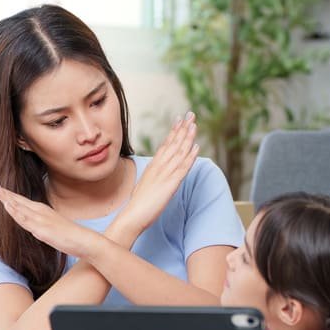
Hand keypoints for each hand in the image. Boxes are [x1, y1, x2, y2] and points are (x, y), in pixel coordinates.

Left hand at [0, 176, 97, 258]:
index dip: (1, 191)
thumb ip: (37, 223)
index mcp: (38, 210)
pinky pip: (25, 219)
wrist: (84, 241)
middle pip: (13, 197)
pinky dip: (15, 210)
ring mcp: (39, 218)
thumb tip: (28, 223)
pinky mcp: (42, 228)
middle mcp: (37, 210)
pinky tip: (7, 204)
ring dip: (4, 195)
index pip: (16, 199)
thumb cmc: (68, 235)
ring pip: (17, 205)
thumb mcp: (48, 227)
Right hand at [121, 112, 198, 229]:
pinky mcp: (171, 183)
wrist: (132, 216)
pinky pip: (183, 167)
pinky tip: (196, 147)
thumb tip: (159, 173)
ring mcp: (165, 174)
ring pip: (179, 151)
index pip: (165, 144)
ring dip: (188, 137)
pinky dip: (190, 156)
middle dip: (183, 128)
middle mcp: (159, 166)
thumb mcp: (147, 185)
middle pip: (173, 143)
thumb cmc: (138, 204)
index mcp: (153, 166)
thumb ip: (154, 176)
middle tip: (191, 114)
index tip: (180, 119)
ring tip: (194, 124)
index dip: (174, 131)